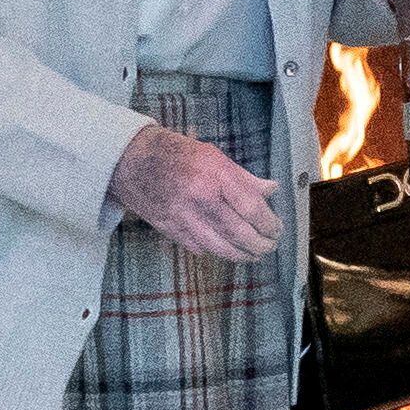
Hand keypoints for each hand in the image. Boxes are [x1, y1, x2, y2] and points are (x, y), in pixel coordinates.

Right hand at [110, 120, 280, 261]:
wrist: (132, 159)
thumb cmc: (175, 153)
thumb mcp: (214, 156)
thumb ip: (244, 177)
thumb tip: (272, 189)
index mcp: (215, 176)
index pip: (252, 209)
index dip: (270, 224)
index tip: (277, 228)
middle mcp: (201, 199)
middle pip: (240, 234)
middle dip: (260, 245)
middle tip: (269, 246)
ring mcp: (183, 217)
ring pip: (221, 248)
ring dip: (242, 255)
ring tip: (254, 255)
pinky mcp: (170, 230)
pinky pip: (199, 249)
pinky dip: (216, 252)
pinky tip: (226, 250)